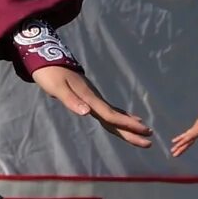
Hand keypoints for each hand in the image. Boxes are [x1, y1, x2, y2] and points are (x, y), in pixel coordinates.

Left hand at [33, 66, 151, 147]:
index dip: (126, 124)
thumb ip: (71, 101)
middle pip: (116, 118)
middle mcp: (94, 99)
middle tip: (150, 140)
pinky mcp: (90, 97)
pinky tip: (126, 118)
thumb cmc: (50, 74)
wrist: (47, 57)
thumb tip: (87, 113)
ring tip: (145, 130)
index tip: (143, 131)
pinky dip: (119, 115)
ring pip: (114, 114)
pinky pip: (109, 110)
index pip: (110, 115)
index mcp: (89, 98)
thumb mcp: (57, 88)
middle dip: (132, 130)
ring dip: (129, 124)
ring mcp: (94, 97)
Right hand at [166, 107, 197, 159]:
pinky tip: (179, 141)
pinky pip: (188, 134)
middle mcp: (196, 128)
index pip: (190, 136)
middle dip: (179, 146)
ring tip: (173, 150)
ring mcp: (195, 127)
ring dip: (179, 143)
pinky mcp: (196, 127)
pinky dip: (183, 138)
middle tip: (173, 153)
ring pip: (185, 137)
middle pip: (186, 139)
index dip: (184, 141)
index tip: (177, 146)